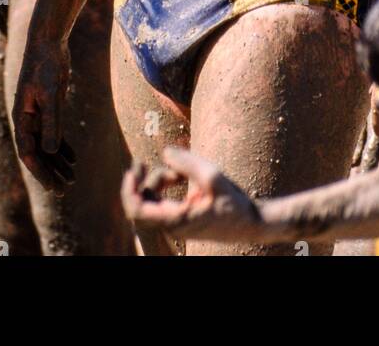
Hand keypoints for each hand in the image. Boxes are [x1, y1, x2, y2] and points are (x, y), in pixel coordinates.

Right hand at [12, 36, 74, 191]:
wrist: (48, 41)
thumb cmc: (47, 65)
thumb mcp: (52, 94)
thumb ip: (52, 122)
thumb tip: (52, 152)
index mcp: (22, 117)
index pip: (28, 152)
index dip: (41, 172)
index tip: (54, 187)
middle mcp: (27, 118)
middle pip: (37, 152)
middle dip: (49, 172)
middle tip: (64, 190)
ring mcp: (37, 112)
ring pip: (46, 144)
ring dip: (57, 162)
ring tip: (72, 178)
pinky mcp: (49, 106)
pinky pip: (54, 132)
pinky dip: (62, 147)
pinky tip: (73, 158)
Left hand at [121, 148, 262, 242]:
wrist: (250, 223)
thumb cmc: (234, 202)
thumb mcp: (213, 176)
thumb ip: (188, 163)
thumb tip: (165, 152)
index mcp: (176, 220)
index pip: (137, 210)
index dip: (129, 189)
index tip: (134, 168)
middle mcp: (171, 226)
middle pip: (141, 202)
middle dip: (143, 181)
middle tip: (145, 162)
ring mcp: (174, 224)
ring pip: (151, 201)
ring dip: (157, 181)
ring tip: (178, 171)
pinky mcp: (179, 219)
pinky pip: (160, 202)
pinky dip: (165, 186)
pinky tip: (179, 176)